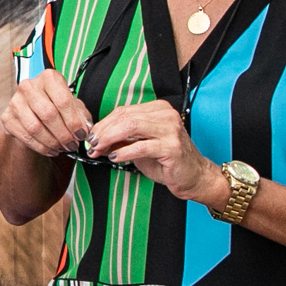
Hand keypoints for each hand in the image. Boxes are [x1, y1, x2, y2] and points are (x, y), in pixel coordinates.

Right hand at [0, 70, 96, 159]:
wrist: (34, 109)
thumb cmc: (57, 105)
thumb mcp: (73, 105)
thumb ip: (81, 116)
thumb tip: (85, 130)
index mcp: (49, 77)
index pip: (63, 100)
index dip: (73, 121)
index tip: (81, 134)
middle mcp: (29, 86)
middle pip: (48, 114)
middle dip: (63, 134)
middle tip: (72, 144)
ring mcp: (15, 101)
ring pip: (35, 127)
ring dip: (52, 142)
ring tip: (63, 148)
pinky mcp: (7, 117)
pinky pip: (25, 136)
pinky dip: (41, 147)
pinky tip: (51, 150)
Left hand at [87, 99, 225, 203]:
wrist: (194, 176)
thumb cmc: (167, 160)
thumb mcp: (141, 144)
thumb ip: (122, 138)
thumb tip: (97, 138)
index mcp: (158, 109)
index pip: (123, 111)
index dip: (103, 124)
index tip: (91, 137)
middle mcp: (165, 115)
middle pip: (124, 117)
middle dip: (103, 132)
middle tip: (91, 145)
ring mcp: (170, 130)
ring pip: (130, 127)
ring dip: (109, 140)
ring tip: (99, 151)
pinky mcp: (171, 147)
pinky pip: (140, 147)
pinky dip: (124, 152)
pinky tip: (115, 158)